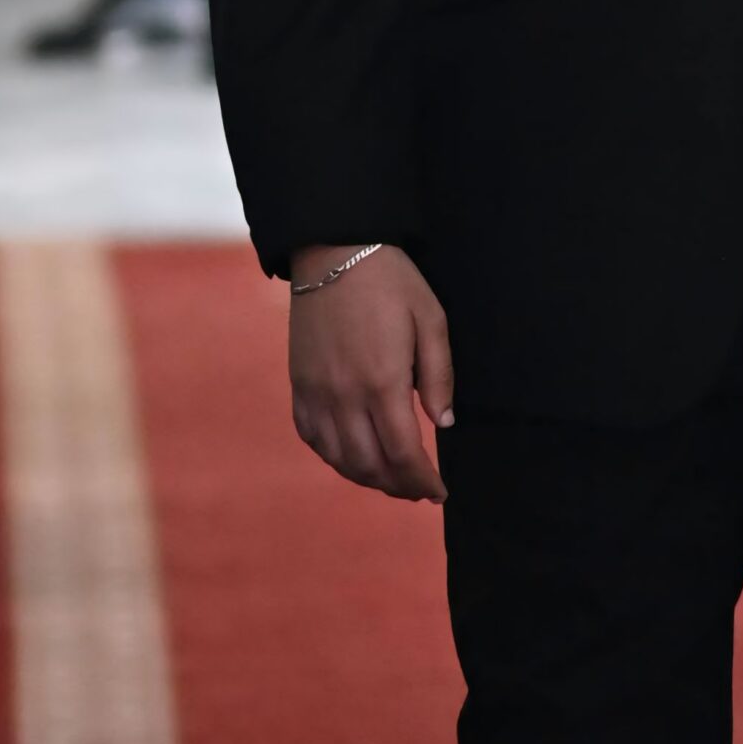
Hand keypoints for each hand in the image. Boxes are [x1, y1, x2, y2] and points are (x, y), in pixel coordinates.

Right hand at [288, 244, 453, 500]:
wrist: (334, 252)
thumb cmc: (391, 281)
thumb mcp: (431, 318)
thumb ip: (439, 375)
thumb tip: (443, 422)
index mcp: (382, 381)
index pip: (403, 453)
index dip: (423, 481)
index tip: (439, 492)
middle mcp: (344, 395)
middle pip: (370, 466)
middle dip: (398, 486)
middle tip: (419, 490)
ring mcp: (316, 393)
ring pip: (339, 458)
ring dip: (367, 478)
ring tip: (391, 479)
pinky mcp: (299, 385)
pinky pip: (312, 437)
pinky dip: (334, 456)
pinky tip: (353, 456)